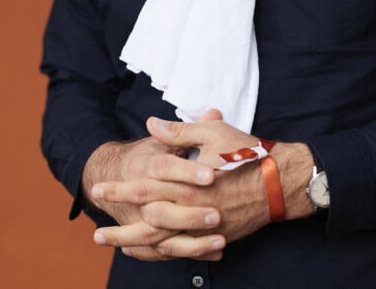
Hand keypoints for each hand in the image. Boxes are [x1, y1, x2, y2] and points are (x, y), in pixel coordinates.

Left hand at [92, 112, 314, 257]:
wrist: (279, 182)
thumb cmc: (246, 153)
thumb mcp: (213, 132)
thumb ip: (179, 131)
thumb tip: (150, 123)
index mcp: (189, 181)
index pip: (146, 186)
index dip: (121, 189)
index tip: (99, 189)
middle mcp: (192, 207)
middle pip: (148, 220)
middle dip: (120, 224)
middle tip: (96, 228)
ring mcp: (203, 226)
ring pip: (162, 241)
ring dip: (134, 243)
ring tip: (112, 244)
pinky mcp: (214, 237)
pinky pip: (181, 251)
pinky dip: (160, 252)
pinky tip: (145, 251)